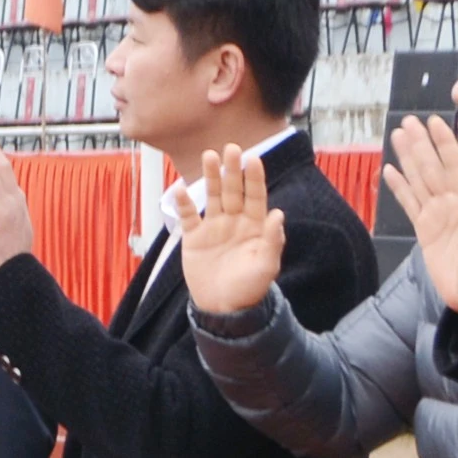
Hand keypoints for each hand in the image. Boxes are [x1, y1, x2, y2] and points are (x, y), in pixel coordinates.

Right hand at [174, 144, 286, 315]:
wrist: (223, 308)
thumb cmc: (249, 288)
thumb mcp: (266, 266)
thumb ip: (272, 240)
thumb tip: (278, 214)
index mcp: (254, 225)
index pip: (255, 196)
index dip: (254, 178)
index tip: (253, 159)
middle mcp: (234, 221)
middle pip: (233, 190)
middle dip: (232, 169)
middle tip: (231, 148)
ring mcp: (214, 227)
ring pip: (212, 196)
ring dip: (210, 177)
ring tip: (209, 156)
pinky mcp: (194, 237)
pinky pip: (188, 216)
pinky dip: (183, 203)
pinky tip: (180, 189)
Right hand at [388, 115, 457, 323]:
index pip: (455, 165)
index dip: (444, 143)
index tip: (435, 122)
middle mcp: (451, 203)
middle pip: (432, 166)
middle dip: (421, 144)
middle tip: (408, 122)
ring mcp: (436, 214)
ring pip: (419, 179)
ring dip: (408, 158)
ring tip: (396, 137)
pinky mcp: (424, 229)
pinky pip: (409, 202)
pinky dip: (399, 187)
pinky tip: (390, 171)